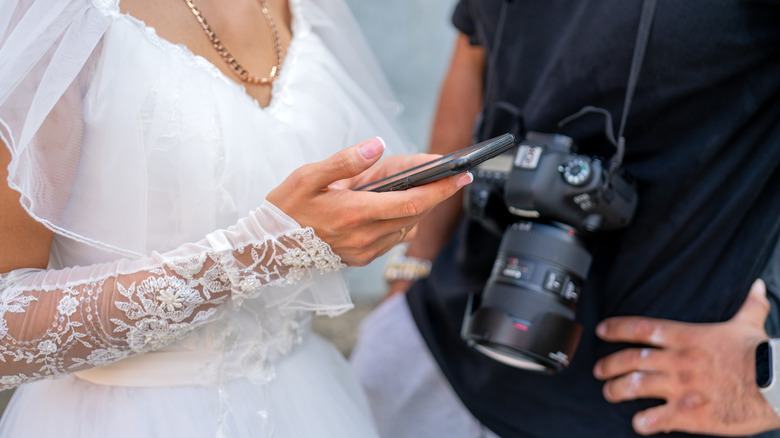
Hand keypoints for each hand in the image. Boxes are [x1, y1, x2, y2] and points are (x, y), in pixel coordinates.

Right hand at [267, 138, 471, 265]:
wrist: (265, 249)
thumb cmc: (285, 208)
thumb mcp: (308, 176)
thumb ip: (345, 161)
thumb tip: (378, 145)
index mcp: (354, 213)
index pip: (412, 202)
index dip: (441, 189)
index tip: (462, 175)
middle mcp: (364, 237)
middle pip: (416, 215)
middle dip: (436, 194)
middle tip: (450, 174)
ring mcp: (363, 252)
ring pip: (406, 228)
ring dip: (418, 208)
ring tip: (421, 185)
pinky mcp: (360, 260)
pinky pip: (392, 239)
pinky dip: (401, 221)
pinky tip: (395, 206)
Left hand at [594, 279, 779, 435]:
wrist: (779, 386)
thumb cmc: (763, 356)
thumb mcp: (750, 325)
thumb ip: (749, 305)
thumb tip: (760, 286)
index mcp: (687, 338)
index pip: (641, 328)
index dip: (617, 328)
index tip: (602, 330)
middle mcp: (678, 361)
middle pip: (630, 359)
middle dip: (609, 365)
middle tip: (599, 370)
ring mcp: (681, 387)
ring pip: (635, 386)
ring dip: (617, 390)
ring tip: (609, 393)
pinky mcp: (690, 414)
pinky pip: (656, 418)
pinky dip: (642, 422)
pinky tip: (638, 423)